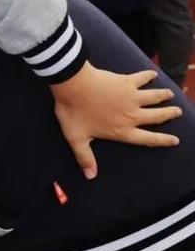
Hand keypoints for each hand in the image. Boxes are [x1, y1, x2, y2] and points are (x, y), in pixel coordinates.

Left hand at [50, 64, 180, 179]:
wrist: (73, 85)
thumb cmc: (74, 112)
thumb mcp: (76, 139)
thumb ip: (85, 157)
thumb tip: (90, 176)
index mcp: (122, 130)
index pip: (147, 139)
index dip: (162, 140)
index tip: (175, 140)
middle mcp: (132, 115)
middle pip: (156, 116)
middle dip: (169, 114)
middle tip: (178, 112)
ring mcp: (132, 97)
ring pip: (154, 97)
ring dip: (163, 96)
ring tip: (171, 95)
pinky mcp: (127, 81)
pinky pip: (142, 78)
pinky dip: (149, 76)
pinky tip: (153, 74)